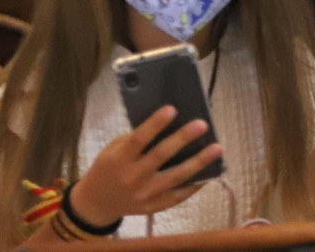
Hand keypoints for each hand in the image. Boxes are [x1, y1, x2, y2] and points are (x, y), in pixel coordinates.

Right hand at [69, 106, 223, 225]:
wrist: (97, 203)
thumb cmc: (108, 168)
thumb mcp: (113, 151)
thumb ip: (135, 140)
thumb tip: (168, 123)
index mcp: (119, 160)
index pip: (138, 140)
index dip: (155, 125)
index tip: (172, 109)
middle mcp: (132, 178)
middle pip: (160, 156)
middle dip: (182, 139)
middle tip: (202, 124)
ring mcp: (144, 195)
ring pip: (176, 177)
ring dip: (199, 162)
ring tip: (217, 147)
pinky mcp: (154, 207)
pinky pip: (178, 195)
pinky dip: (195, 184)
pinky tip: (210, 172)